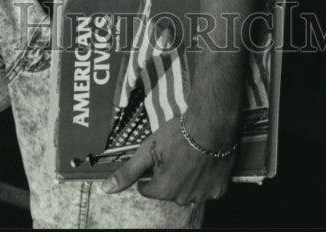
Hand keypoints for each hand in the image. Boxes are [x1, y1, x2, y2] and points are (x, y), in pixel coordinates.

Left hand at [102, 116, 235, 204]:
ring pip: (187, 190)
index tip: (156, 157)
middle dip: (167, 174)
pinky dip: (205, 178)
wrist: (211, 126)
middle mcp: (182, 198)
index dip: (149, 171)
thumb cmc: (177, 136)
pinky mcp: (219, 190)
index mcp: (164, 190)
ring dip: (186, 177)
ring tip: (189, 155)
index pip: (147, 188)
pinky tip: (203, 161)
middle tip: (173, 153)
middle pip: (168, 189)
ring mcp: (203, 196)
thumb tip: (106, 189)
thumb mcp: (147, 150)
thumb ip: (127, 172)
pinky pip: (207, 188)